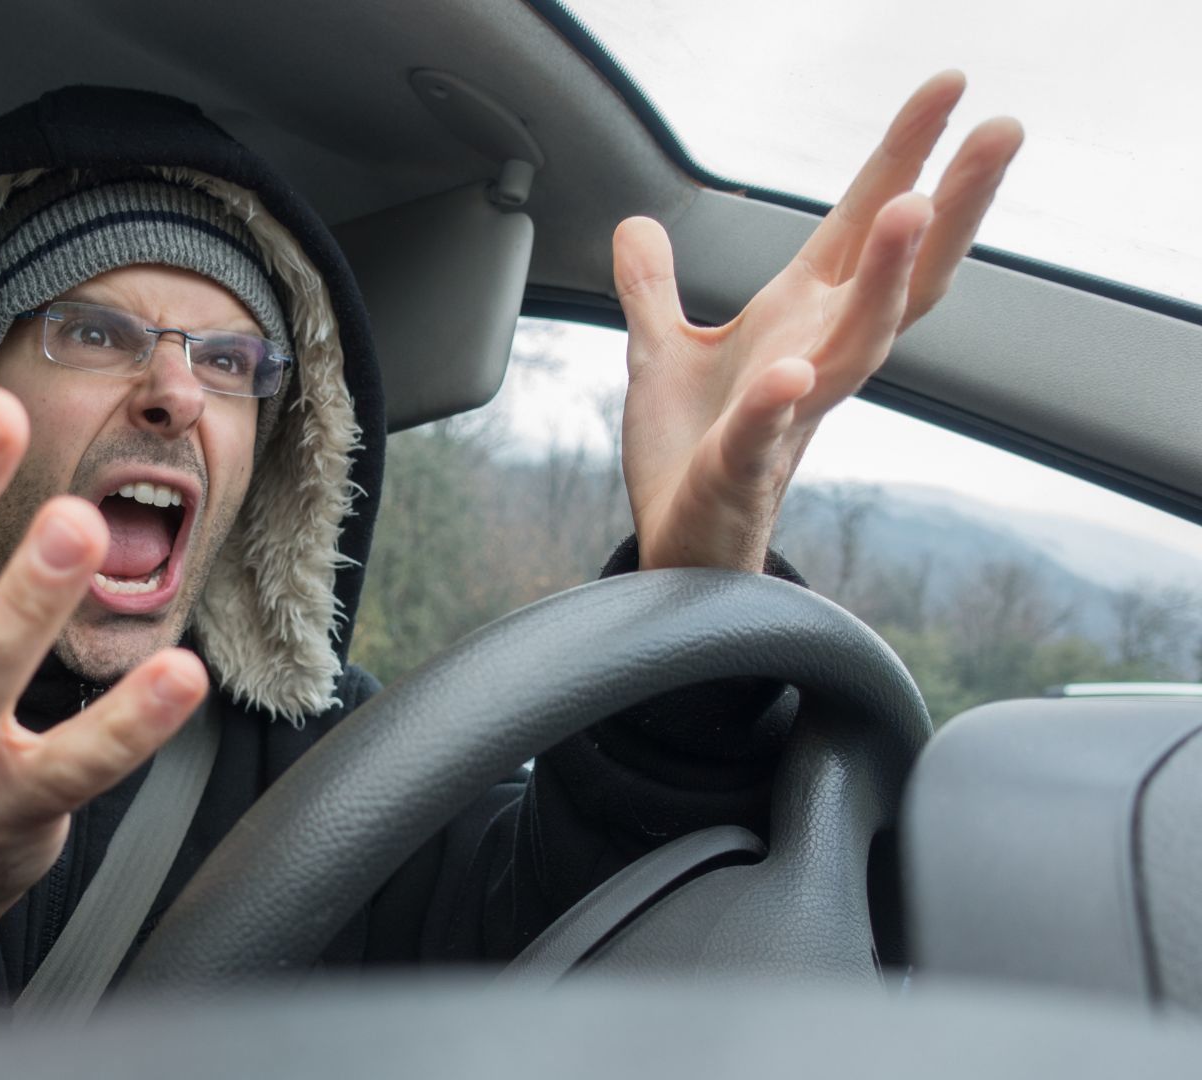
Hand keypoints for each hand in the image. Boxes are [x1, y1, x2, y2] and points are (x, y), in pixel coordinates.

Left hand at [615, 71, 1024, 571]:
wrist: (677, 548)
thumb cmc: (690, 453)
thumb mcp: (662, 352)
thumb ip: (653, 287)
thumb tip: (636, 225)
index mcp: (800, 321)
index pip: (862, 224)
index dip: (904, 154)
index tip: (949, 89)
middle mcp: (814, 359)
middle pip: (903, 275)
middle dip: (951, 205)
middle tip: (1001, 134)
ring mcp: (787, 415)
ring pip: (857, 346)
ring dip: (883, 280)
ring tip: (907, 210)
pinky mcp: (740, 467)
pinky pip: (763, 431)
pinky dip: (774, 402)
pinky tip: (788, 373)